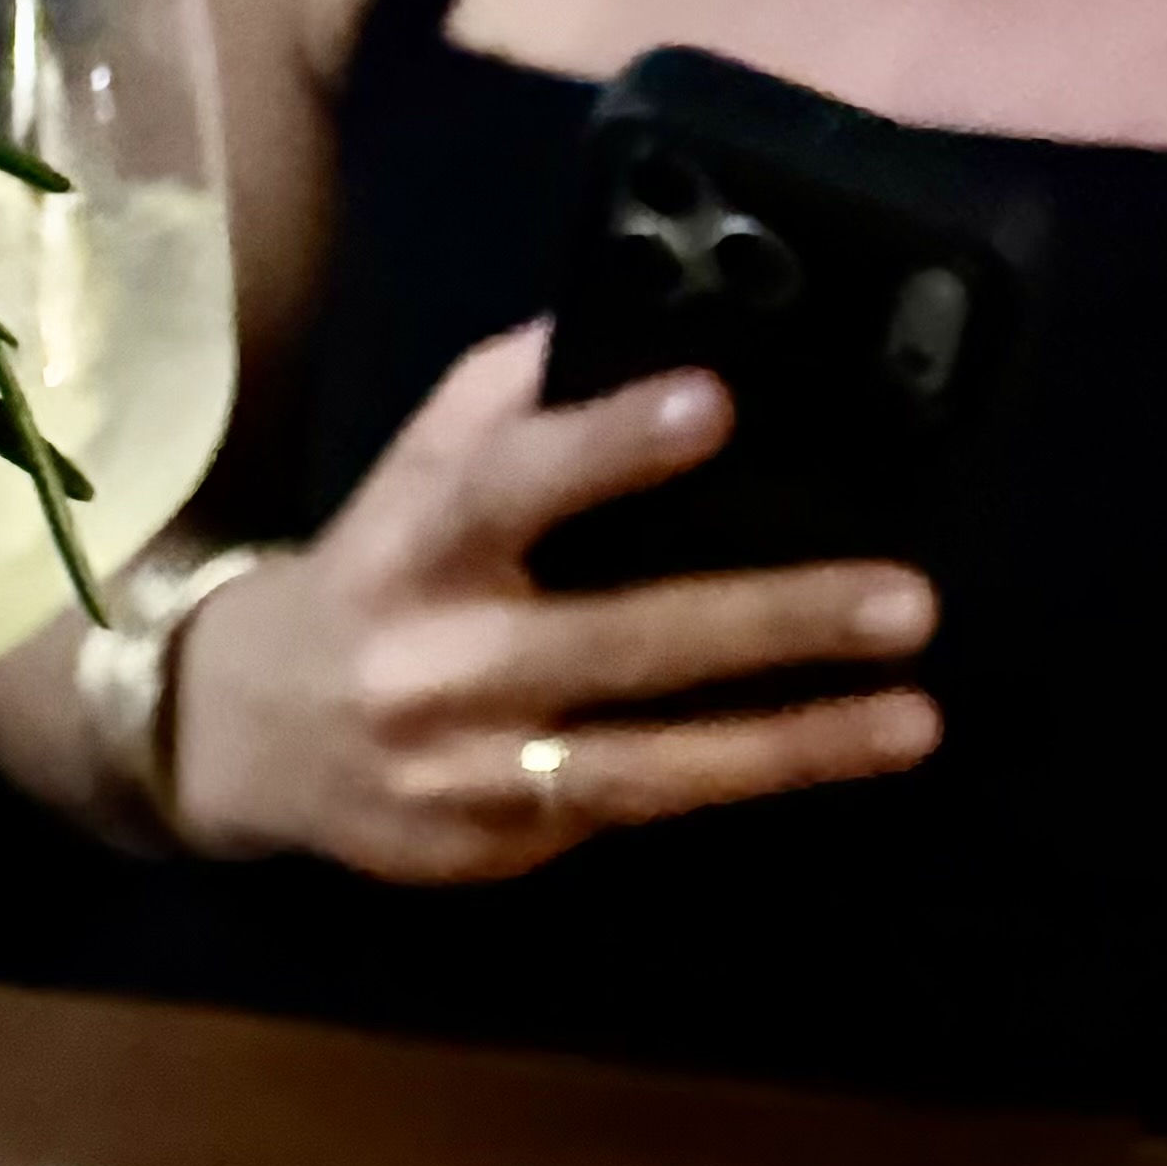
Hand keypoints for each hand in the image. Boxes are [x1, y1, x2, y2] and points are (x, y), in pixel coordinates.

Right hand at [164, 320, 941, 879]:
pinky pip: (629, 811)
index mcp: (421, 546)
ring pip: (645, 768)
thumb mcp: (422, 460)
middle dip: (770, 623)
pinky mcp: (492, 851)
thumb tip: (670, 314)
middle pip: (618, 644)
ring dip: (789, 746)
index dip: (609, 446)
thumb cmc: (380, 565)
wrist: (255, 735)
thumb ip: (523, 393)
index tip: (714, 403)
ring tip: (911, 720)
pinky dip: (736, 779)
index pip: (512, 486)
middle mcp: (441, 668)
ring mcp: (468, 776)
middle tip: (907, 602)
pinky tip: (832, 750)